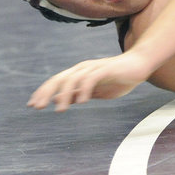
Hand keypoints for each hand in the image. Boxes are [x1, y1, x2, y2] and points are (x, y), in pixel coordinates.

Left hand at [27, 52, 151, 111]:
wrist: (141, 64)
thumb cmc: (120, 78)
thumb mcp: (97, 91)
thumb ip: (81, 94)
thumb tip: (62, 101)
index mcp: (80, 73)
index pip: (57, 81)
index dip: (43, 92)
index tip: (33, 105)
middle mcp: (84, 68)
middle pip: (59, 79)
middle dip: (46, 92)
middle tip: (37, 107)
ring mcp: (94, 67)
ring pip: (73, 79)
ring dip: (64, 95)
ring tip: (60, 110)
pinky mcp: (106, 69)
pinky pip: (91, 79)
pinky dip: (84, 90)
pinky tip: (81, 102)